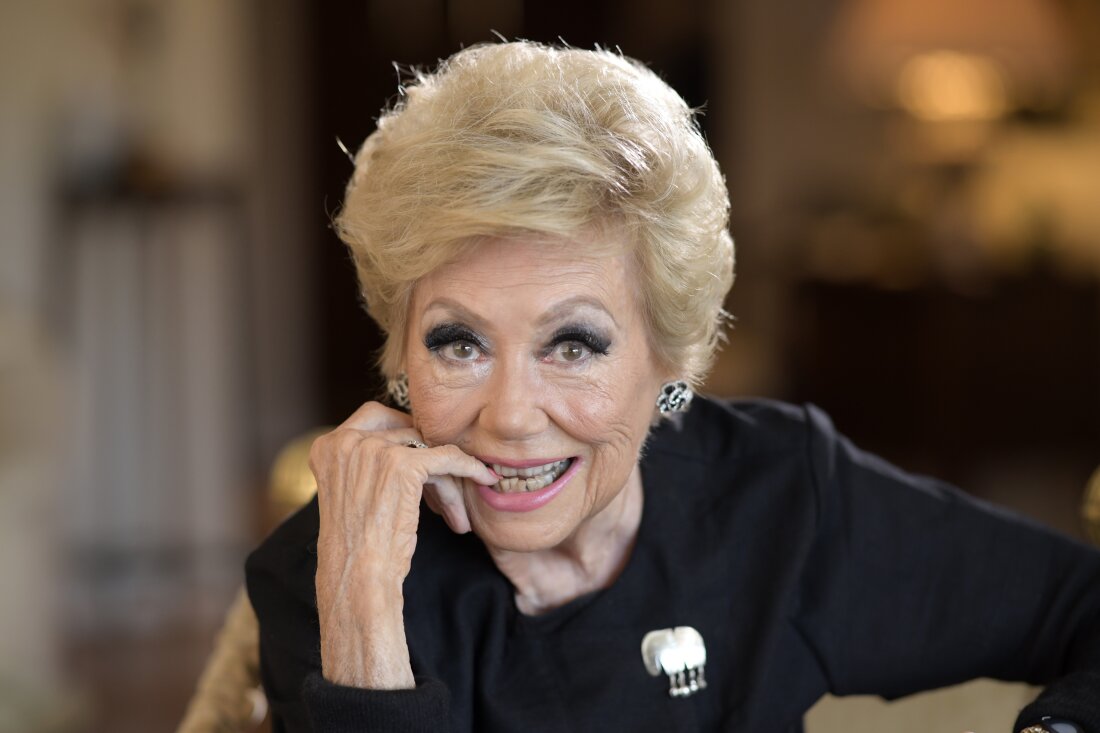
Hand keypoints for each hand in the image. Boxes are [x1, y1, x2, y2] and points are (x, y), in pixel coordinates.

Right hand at [310, 401, 496, 687]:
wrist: (357, 576)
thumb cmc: (358, 545)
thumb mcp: (352, 493)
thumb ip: (367, 463)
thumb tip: (412, 442)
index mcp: (328, 446)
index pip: (375, 417)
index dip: (405, 431)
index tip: (424, 451)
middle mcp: (347, 441)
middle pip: (406, 434)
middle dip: (429, 459)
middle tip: (445, 485)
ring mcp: (374, 450)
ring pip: (428, 450)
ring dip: (446, 482)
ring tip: (456, 515)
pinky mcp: (403, 465)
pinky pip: (448, 457)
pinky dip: (470, 467)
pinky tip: (484, 478)